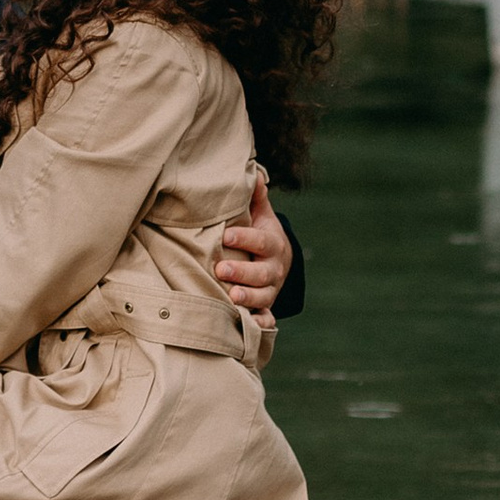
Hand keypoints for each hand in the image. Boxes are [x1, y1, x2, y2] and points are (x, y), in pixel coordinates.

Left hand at [217, 169, 291, 314]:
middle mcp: (274, 269)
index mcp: (272, 244)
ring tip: (231, 297)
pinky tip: (252, 326)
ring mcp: (271, 290)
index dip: (246, 237)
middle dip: (243, 272)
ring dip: (248, 297)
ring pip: (263, 296)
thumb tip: (253, 173)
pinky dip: (261, 323)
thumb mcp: (261, 216)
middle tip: (221, 270)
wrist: (279, 261)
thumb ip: (255, 199)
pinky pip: (266, 318)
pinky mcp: (266, 306)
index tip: (227, 235)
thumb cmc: (260, 234)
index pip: (261, 240)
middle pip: (262, 272)